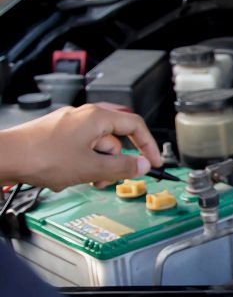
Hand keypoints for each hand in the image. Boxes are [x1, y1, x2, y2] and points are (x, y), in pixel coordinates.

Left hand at [0, 103, 161, 190]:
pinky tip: (68, 176)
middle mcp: (84, 116)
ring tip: (85, 180)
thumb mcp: (91, 168)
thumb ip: (122, 168)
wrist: (5, 157)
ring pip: (96, 147)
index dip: (148, 146)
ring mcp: (69, 125)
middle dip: (115, 162)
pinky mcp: (56, 135)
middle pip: (115, 139)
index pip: (135, 126)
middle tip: (113, 178)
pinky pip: (80, 149)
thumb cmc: (41, 156)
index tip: (153, 163)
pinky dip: (81, 164)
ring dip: (96, 167)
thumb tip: (142, 166)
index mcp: (97, 117)